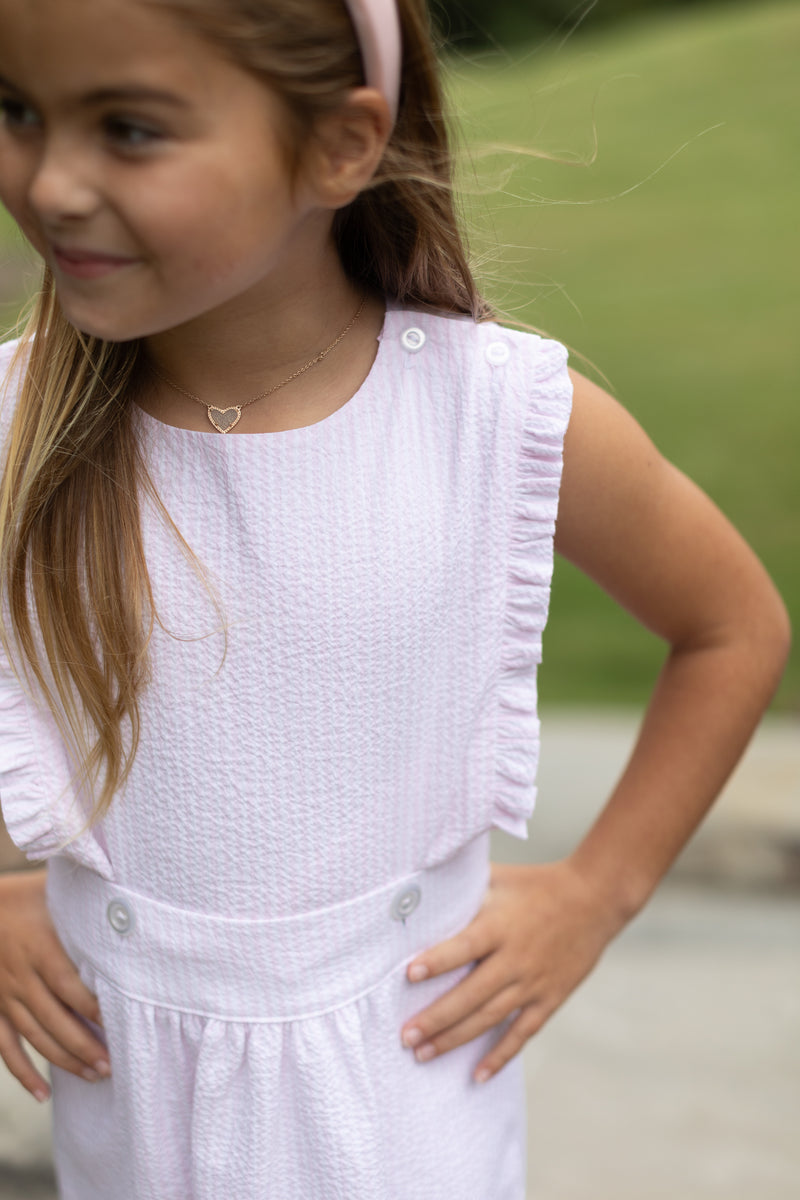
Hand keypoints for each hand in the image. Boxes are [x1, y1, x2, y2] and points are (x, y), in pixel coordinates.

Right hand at [0, 867, 109, 1100]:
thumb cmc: (23, 895)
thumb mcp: (52, 890)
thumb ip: (86, 899)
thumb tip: (127, 899)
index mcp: (40, 949)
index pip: (71, 987)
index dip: (94, 1008)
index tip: (120, 1023)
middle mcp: (21, 978)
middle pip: (56, 1020)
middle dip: (84, 1046)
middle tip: (112, 1065)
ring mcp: (4, 996)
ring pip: (35, 1037)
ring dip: (64, 1061)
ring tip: (94, 1076)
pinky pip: (5, 1047)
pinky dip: (23, 1073)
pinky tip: (42, 1094)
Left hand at [400, 858, 623, 1082]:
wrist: (595, 899)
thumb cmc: (539, 884)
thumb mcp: (500, 878)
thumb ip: (465, 888)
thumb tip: (423, 887)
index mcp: (500, 926)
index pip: (464, 947)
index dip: (437, 961)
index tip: (409, 975)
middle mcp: (515, 958)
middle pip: (471, 994)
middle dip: (436, 1018)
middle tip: (405, 1037)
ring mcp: (533, 982)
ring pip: (490, 1018)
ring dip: (455, 1038)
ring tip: (423, 1054)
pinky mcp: (550, 998)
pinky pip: (522, 1032)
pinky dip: (500, 1056)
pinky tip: (477, 1075)